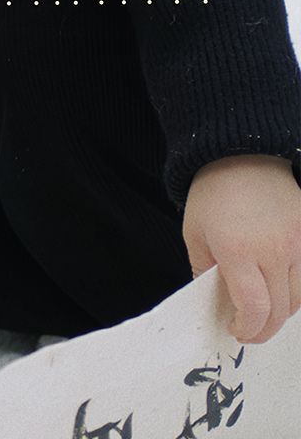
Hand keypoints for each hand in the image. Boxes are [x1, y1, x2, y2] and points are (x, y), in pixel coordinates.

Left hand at [182, 153, 300, 343]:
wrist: (241, 155)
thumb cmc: (213, 191)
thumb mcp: (195, 231)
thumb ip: (204, 270)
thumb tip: (214, 302)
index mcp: (238, 250)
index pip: (254, 308)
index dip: (247, 328)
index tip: (236, 330)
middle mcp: (273, 251)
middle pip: (280, 311)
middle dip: (263, 329)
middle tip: (248, 331)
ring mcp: (297, 245)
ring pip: (298, 300)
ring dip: (281, 314)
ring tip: (261, 313)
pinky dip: (295, 294)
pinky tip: (277, 292)